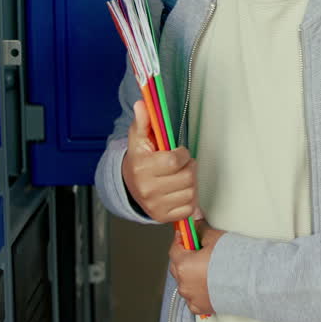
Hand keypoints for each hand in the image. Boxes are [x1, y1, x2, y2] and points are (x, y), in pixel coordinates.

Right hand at [121, 100, 200, 222]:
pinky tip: (179, 192)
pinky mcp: (163, 217)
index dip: (183, 154)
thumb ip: (143, 121)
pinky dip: (189, 200)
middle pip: (188, 176)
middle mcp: (147, 189)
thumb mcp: (139, 139)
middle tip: (181, 165)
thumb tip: (142, 104)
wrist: (129, 186)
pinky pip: (190, 208)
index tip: (178, 152)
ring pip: (191, 192)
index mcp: (142, 167)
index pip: (176, 160)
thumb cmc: (140, 160)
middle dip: (189, 167)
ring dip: (191, 183)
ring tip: (179, 177)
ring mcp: (155, 205)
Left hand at [170, 221, 224, 315]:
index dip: (180, 240)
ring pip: (185, 283)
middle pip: (177, 267)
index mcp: (183, 266)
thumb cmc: (233, 261)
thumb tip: (196, 226)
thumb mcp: (215, 238)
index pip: (174, 249)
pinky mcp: (201, 307)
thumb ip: (201, 230)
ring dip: (191, 275)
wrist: (250, 281)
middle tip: (197, 250)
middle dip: (185, 257)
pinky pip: (193, 297)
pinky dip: (198, 290)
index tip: (185, 236)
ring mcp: (192, 297)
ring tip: (207, 268)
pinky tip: (209, 283)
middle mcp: (184, 284)